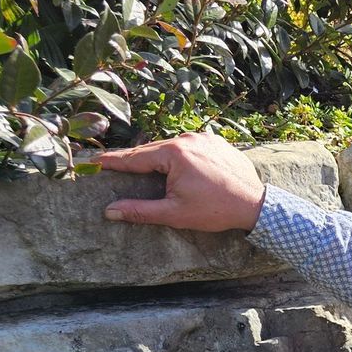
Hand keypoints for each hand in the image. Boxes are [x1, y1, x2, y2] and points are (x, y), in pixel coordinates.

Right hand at [95, 132, 265, 232]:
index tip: (94, 160)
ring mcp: (205, 137)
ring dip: (158, 157)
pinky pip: (190, 146)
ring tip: (141, 164)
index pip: (135, 158)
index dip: (114, 161)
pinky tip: (173, 163)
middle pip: (152, 150)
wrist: (257, 204)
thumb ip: (140, 210)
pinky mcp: (217, 141)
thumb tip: (110, 211)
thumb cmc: (216, 210)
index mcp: (174, 153)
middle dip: (134, 159)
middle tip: (113, 163)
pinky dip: (179, 154)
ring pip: (171, 147)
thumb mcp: (174, 213)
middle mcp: (188, 138)